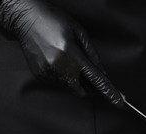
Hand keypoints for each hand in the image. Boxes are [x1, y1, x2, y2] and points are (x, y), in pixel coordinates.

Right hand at [0, 0, 122, 105]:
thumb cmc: (55, 21)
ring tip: (68, 59)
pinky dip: (64, 77)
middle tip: (91, 75)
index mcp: (72, 55)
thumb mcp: (80, 34)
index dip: (109, 92)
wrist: (25, 19)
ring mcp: (48, 73)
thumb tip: (104, 75)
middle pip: (83, 90)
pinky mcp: (40, 76)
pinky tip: (59, 61)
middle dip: (90, 87)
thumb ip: (94, 57)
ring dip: (76, 81)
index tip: (119, 103)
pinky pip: (59, 84)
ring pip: (70, 88)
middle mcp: (59, 67)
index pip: (96, 79)